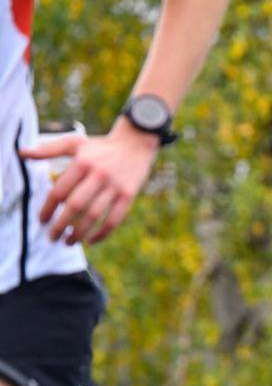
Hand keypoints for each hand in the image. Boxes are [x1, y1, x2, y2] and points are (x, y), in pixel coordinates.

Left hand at [20, 118, 159, 244]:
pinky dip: (101, 234)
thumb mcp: (75, 143)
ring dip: (79, 233)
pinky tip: (91, 241)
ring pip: (94, 216)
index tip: (42, 220)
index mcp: (82, 163)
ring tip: (68, 242)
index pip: (59, 191)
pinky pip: (114, 220)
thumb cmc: (100, 146)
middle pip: (75, 206)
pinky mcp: (128, 195)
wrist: (135, 144)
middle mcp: (98, 175)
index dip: (48, 208)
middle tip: (52, 237)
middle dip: (60, 225)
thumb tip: (22, 154)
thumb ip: (48, 150)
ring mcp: (115, 186)